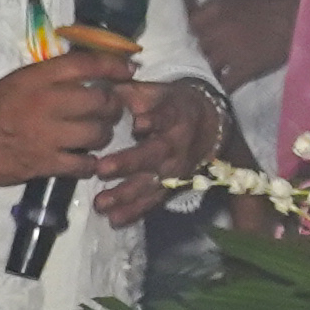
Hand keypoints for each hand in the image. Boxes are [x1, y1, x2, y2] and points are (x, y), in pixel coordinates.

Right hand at [0, 50, 136, 192]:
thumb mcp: (15, 82)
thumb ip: (49, 78)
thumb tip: (87, 75)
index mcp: (36, 78)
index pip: (86, 65)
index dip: (114, 66)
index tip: (129, 70)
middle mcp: (45, 103)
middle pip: (101, 102)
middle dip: (112, 106)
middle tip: (109, 110)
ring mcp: (46, 135)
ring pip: (97, 134)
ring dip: (102, 135)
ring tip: (95, 135)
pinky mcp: (44, 164)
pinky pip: (83, 164)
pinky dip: (89, 163)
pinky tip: (84, 160)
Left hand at [90, 78, 227, 224]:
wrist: (208, 126)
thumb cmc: (170, 106)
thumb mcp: (157, 92)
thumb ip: (131, 92)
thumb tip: (102, 89)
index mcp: (173, 115)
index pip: (165, 116)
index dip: (154, 119)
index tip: (138, 123)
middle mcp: (175, 144)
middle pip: (154, 154)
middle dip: (129, 162)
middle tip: (102, 169)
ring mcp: (174, 169)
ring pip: (151, 183)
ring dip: (126, 194)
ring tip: (101, 203)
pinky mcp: (171, 187)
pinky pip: (153, 201)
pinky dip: (134, 212)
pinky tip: (115, 220)